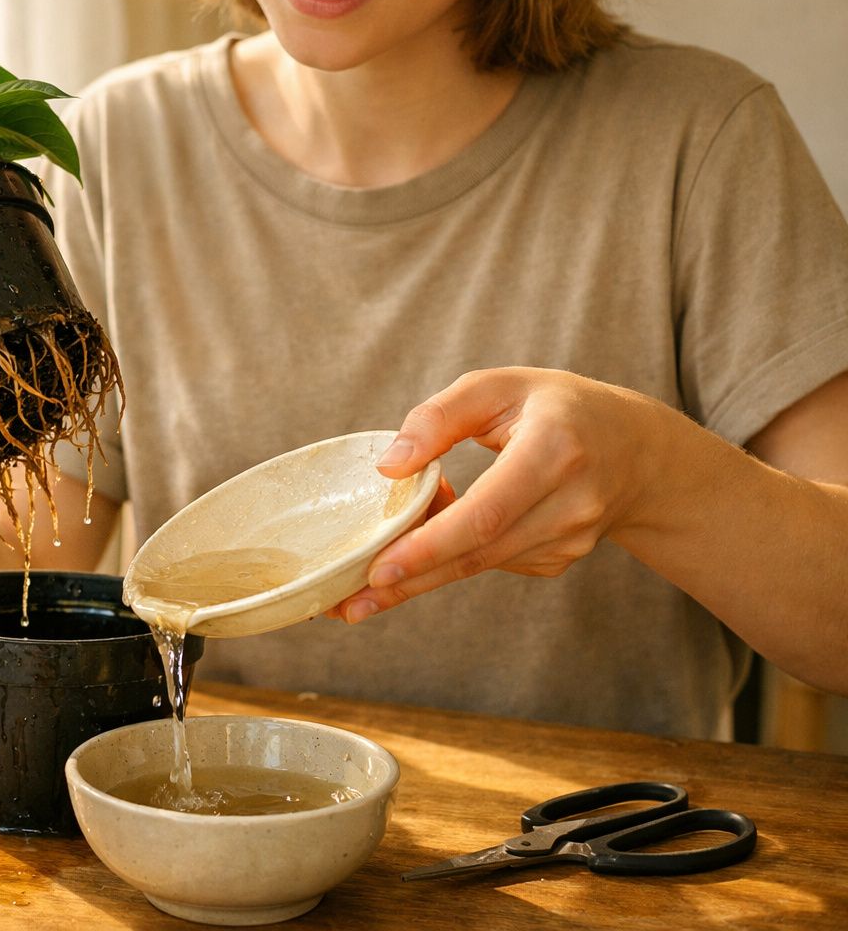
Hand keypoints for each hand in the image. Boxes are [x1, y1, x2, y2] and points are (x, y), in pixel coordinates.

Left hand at [332, 368, 667, 622]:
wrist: (637, 450)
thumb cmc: (555, 407)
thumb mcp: (498, 386)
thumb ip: (439, 416)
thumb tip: (390, 466)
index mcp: (556, 449)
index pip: (487, 511)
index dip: (431, 544)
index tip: (380, 567)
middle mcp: (571, 503)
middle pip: (479, 552)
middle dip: (411, 578)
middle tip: (352, 602)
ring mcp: (571, 539)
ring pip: (481, 564)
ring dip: (421, 572)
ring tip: (366, 583)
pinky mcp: (561, 559)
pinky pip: (491, 562)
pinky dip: (451, 558)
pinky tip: (428, 543)